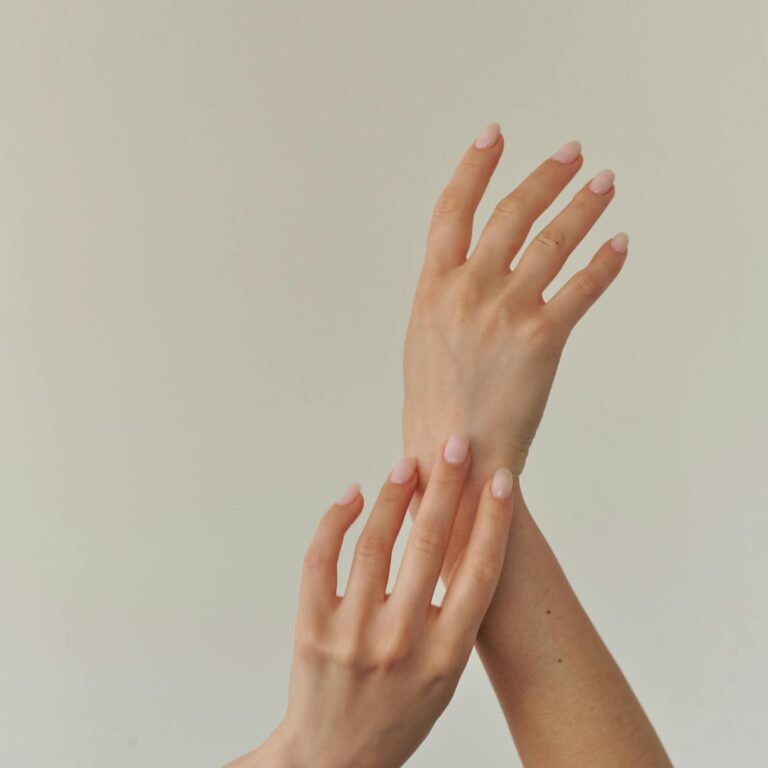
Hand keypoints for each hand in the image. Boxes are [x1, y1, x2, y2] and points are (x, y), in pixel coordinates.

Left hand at [229, 437, 514, 767]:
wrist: (335, 759)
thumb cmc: (399, 712)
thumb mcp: (445, 676)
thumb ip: (455, 616)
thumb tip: (459, 541)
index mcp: (446, 655)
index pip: (478, 574)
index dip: (492, 520)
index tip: (500, 479)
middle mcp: (402, 641)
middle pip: (429, 547)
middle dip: (446, 488)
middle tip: (455, 446)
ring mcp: (353, 633)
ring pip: (375, 544)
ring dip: (395, 495)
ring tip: (409, 464)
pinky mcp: (313, 627)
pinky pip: (321, 559)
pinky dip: (335, 520)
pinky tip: (353, 494)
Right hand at [403, 124, 626, 570]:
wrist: (454, 456)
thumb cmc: (435, 405)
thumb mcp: (424, 340)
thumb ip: (446, 297)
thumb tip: (470, 268)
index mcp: (432, 288)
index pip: (452, 211)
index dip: (473, 168)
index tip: (494, 137)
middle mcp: (467, 290)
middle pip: (512, 214)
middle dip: (544, 178)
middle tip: (570, 154)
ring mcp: (505, 312)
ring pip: (552, 242)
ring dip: (582, 207)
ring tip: (603, 182)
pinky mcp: (542, 338)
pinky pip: (581, 289)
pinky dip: (604, 262)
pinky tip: (620, 243)